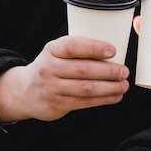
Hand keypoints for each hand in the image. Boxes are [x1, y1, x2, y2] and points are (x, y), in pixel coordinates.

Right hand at [0, 36, 129, 121]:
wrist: (25, 91)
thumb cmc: (51, 67)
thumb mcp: (56, 53)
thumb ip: (77, 50)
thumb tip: (114, 51)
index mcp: (51, 50)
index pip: (72, 46)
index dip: (93, 48)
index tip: (113, 50)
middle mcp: (49, 68)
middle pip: (83, 69)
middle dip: (108, 71)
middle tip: (124, 71)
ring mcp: (51, 88)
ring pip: (86, 88)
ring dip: (109, 88)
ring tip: (124, 85)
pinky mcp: (56, 104)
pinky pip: (84, 102)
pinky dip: (103, 100)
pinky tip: (115, 96)